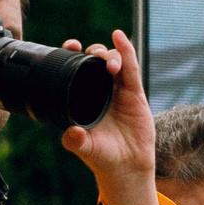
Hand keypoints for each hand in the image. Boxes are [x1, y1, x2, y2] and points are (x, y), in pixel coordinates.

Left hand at [57, 31, 162, 204]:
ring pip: (113, 62)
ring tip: (110, 64)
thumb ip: (76, 141)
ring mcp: (118, 91)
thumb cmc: (102, 157)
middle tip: (89, 54)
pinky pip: (132, 69)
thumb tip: (72, 133)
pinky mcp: (136, 94)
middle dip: (92, 52)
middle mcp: (99, 91)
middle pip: (95, 61)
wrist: (126, 167)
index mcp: (82, 99)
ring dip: (110, 55)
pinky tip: (120, 37)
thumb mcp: (85, 148)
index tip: (68, 46)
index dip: (71, 55)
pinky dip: (127, 51)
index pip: (76, 71)